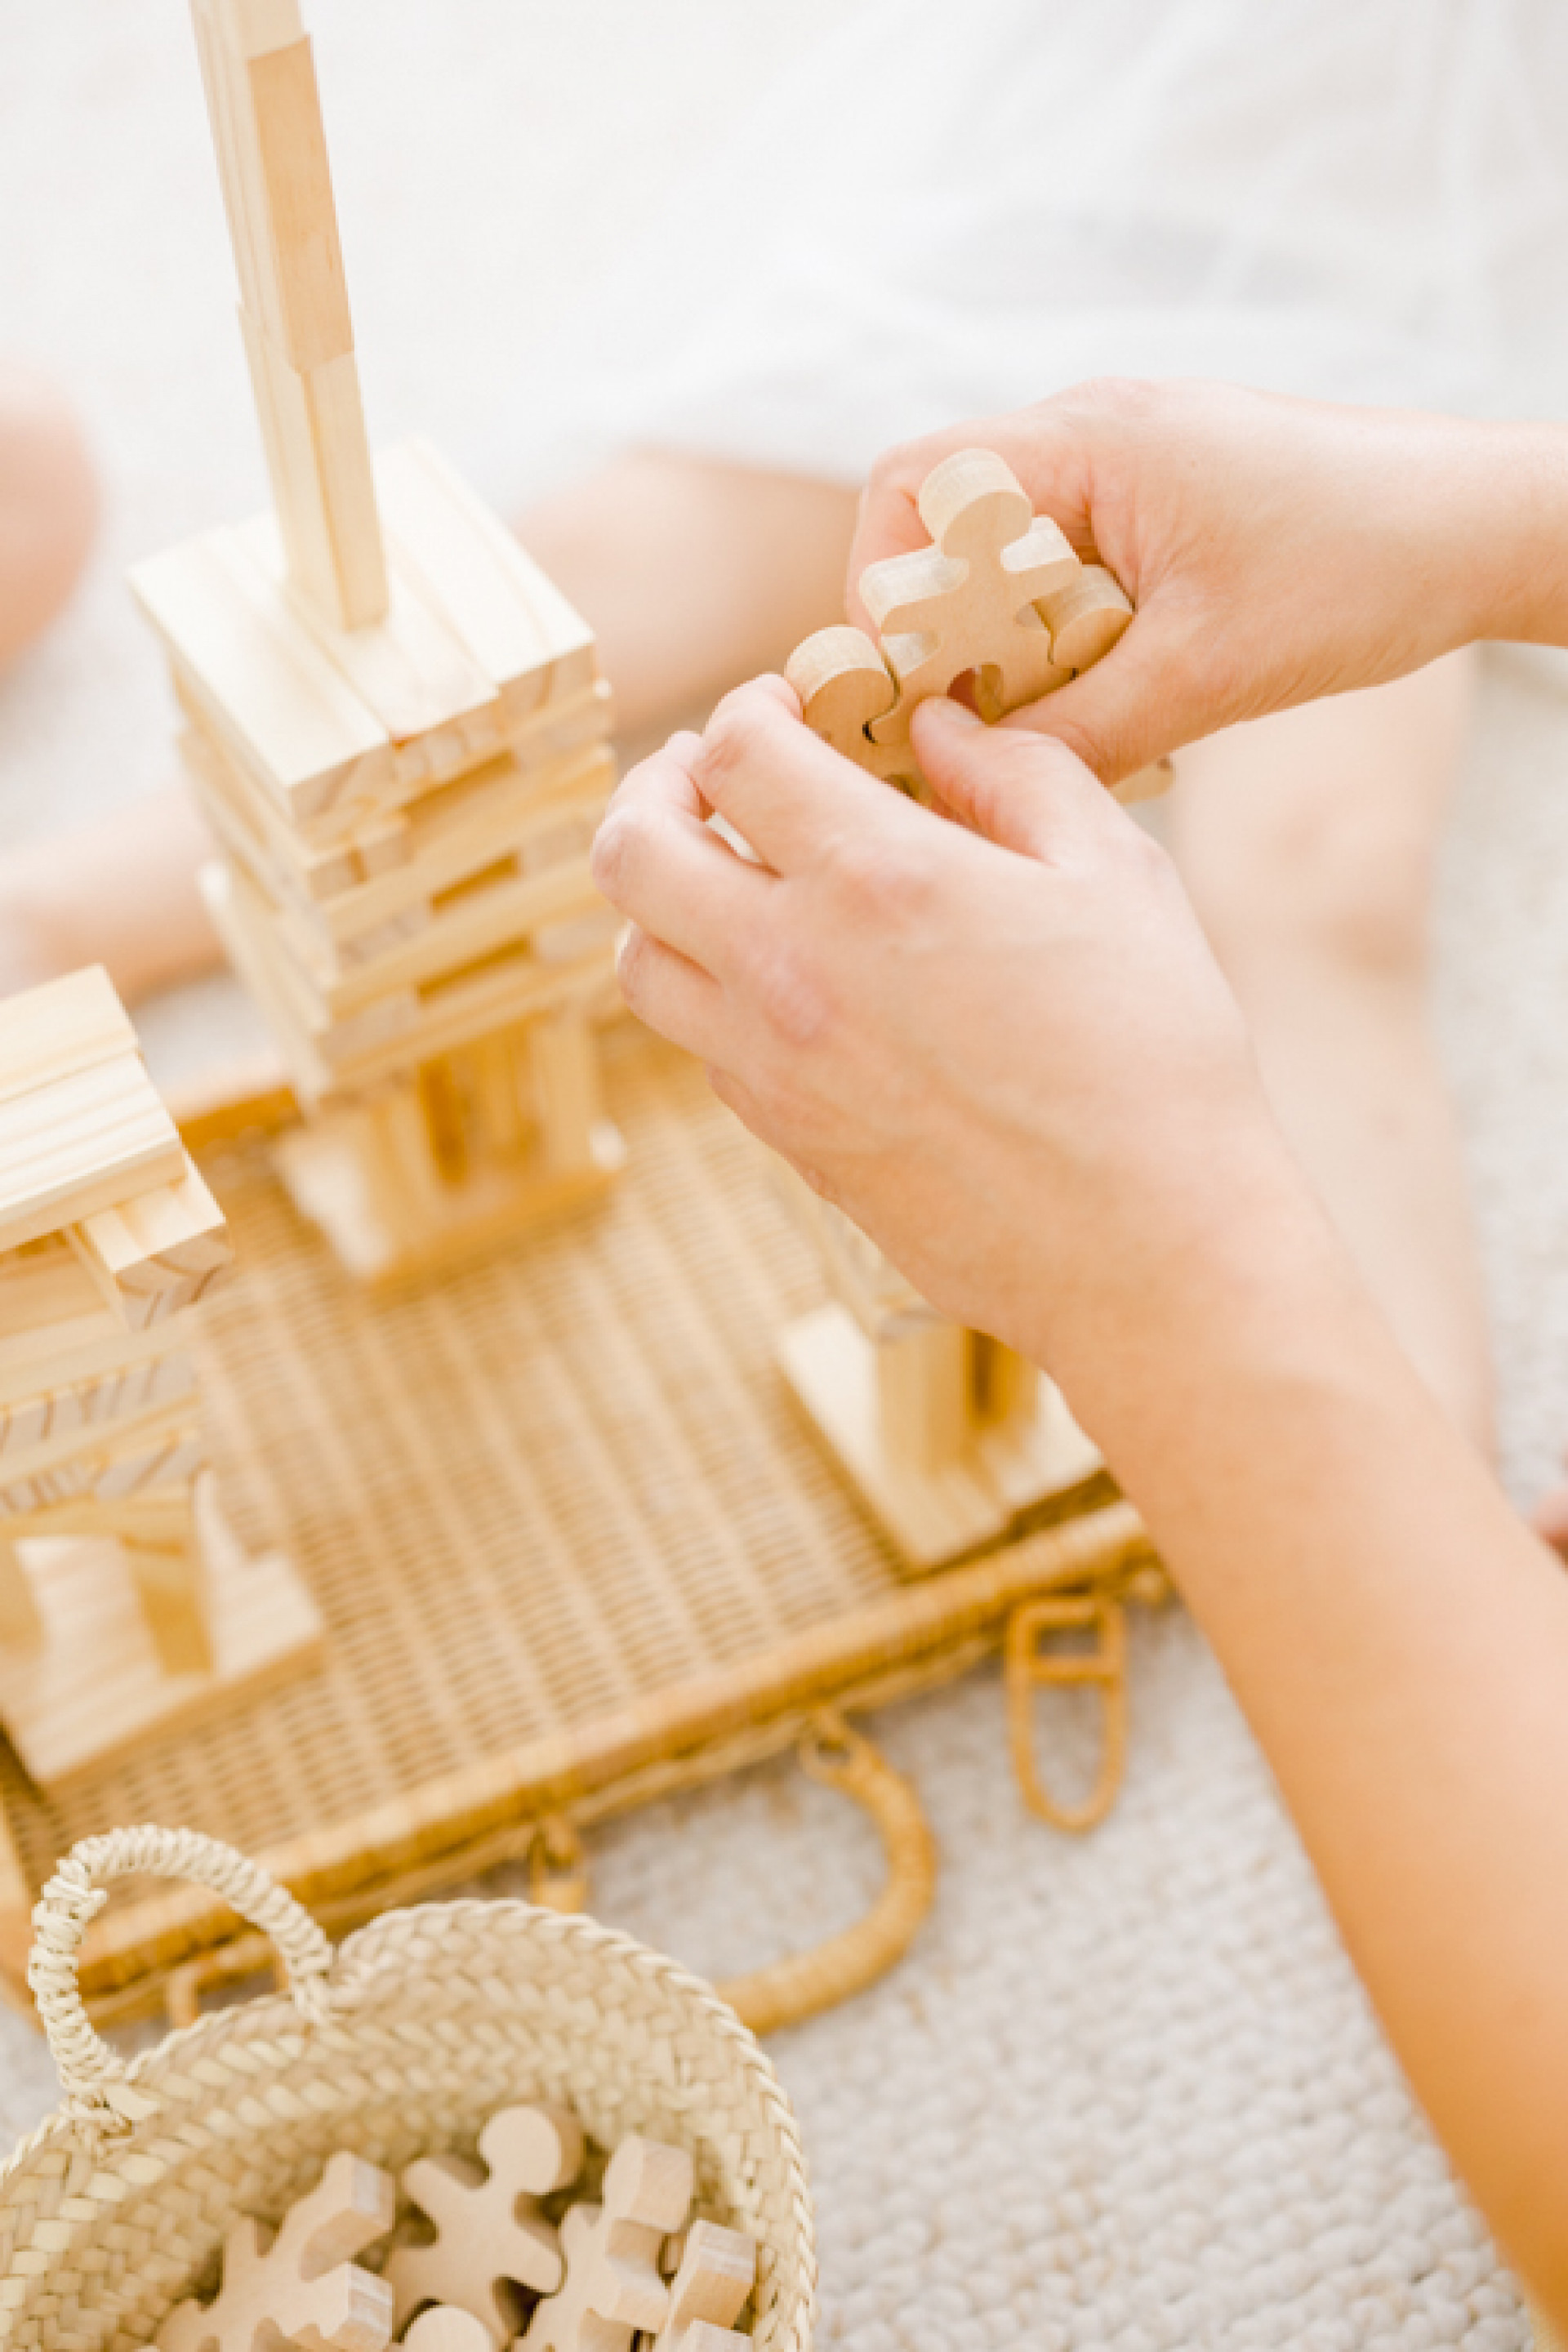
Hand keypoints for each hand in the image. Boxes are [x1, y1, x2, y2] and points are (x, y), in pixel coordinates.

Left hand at [591, 675, 1282, 1376]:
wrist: (1147, 1249)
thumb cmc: (1154, 1056)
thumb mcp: (1116, 873)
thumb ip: (1019, 775)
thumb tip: (940, 729)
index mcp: (875, 879)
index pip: (734, 753)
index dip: (746, 708)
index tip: (785, 709)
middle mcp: (791, 971)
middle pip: (631, 853)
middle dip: (654, 790)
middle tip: (705, 778)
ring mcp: (774, 1069)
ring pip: (637, 962)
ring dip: (664, 902)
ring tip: (725, 880)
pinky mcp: (787, 1142)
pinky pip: (699, 1047)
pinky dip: (713, 993)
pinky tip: (786, 981)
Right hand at [848, 379, 1562, 783]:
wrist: (1480, 530)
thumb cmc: (1360, 572)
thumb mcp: (1205, 674)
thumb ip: (1076, 730)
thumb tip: (963, 775)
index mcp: (1090, 439)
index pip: (914, 488)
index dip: (880, 589)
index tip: (900, 689)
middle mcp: (1095, 430)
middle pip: (946, 521)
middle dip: (933, 627)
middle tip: (946, 725)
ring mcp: (1130, 462)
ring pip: (1006, 551)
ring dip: (999, 638)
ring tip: (1024, 724)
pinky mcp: (1162, 500)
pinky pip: (1066, 563)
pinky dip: (1055, 632)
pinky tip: (1091, 699)